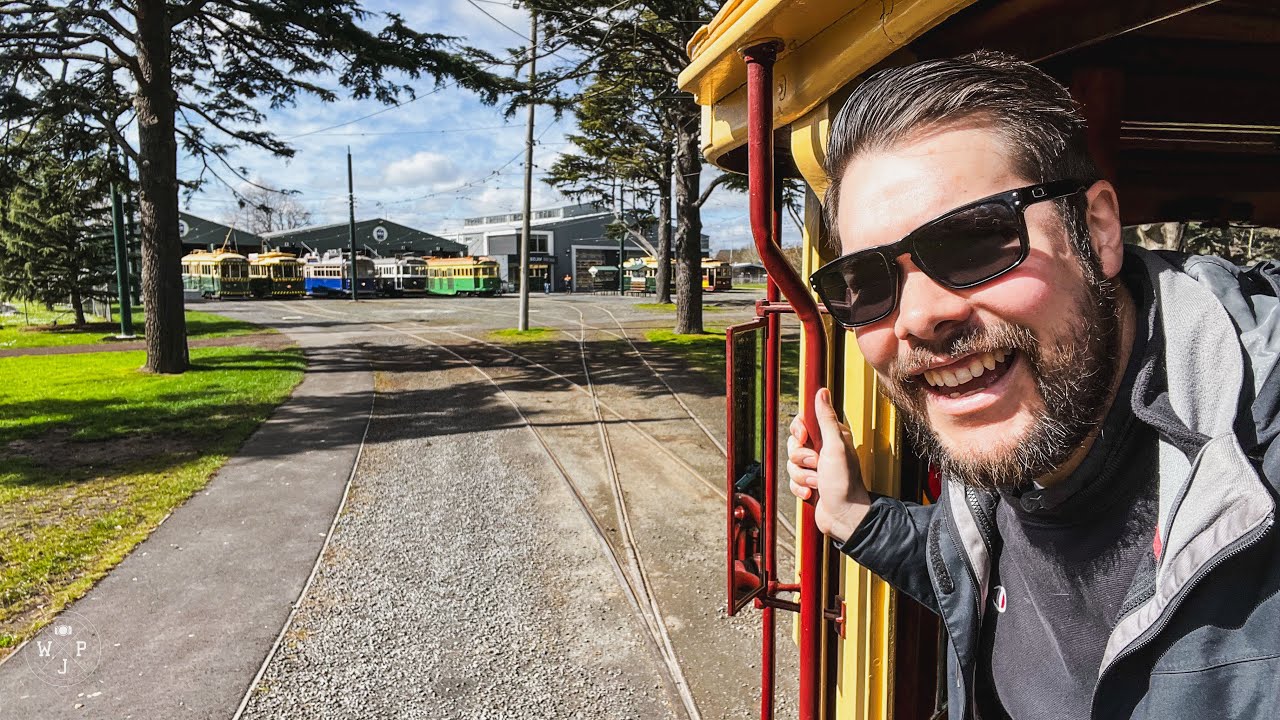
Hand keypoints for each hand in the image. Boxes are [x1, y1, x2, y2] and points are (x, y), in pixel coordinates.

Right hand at [786, 387, 871, 543]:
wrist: (844, 516)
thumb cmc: (844, 482)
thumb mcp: (835, 446)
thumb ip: (826, 419)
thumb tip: (821, 392)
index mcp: (831, 437)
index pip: (803, 423)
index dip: (798, 431)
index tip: (803, 438)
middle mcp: (823, 450)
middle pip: (793, 444)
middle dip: (800, 458)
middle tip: (816, 465)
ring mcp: (815, 468)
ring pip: (791, 464)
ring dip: (802, 476)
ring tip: (817, 483)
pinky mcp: (808, 483)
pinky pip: (792, 481)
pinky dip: (800, 488)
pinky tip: (812, 493)